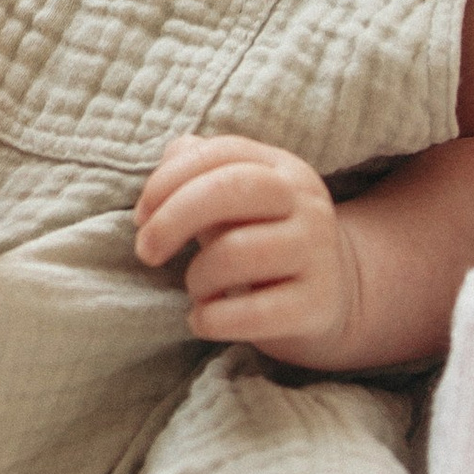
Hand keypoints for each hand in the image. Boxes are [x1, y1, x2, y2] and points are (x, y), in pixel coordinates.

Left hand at [134, 133, 352, 365]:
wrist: (333, 299)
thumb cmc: (263, 241)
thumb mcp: (237, 202)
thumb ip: (201, 170)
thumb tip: (171, 155)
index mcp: (283, 168)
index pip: (221, 153)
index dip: (169, 179)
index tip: (140, 216)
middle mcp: (306, 203)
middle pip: (232, 188)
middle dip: (173, 218)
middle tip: (146, 251)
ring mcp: (317, 253)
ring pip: (238, 253)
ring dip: (197, 276)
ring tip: (196, 288)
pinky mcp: (317, 305)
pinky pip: (254, 312)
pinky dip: (213, 319)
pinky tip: (202, 320)